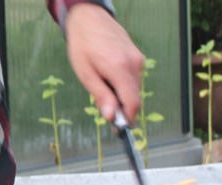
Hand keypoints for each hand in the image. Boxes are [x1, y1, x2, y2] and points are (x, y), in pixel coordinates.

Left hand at [64, 4, 144, 123]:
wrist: (89, 18)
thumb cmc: (83, 46)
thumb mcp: (86, 75)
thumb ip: (101, 96)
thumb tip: (111, 117)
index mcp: (120, 69)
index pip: (133, 103)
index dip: (127, 120)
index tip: (118, 129)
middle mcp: (134, 64)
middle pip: (134, 99)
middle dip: (122, 108)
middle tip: (104, 108)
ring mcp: (138, 59)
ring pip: (134, 90)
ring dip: (122, 96)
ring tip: (103, 85)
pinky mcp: (137, 57)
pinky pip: (133, 79)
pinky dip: (123, 85)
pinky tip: (109, 77)